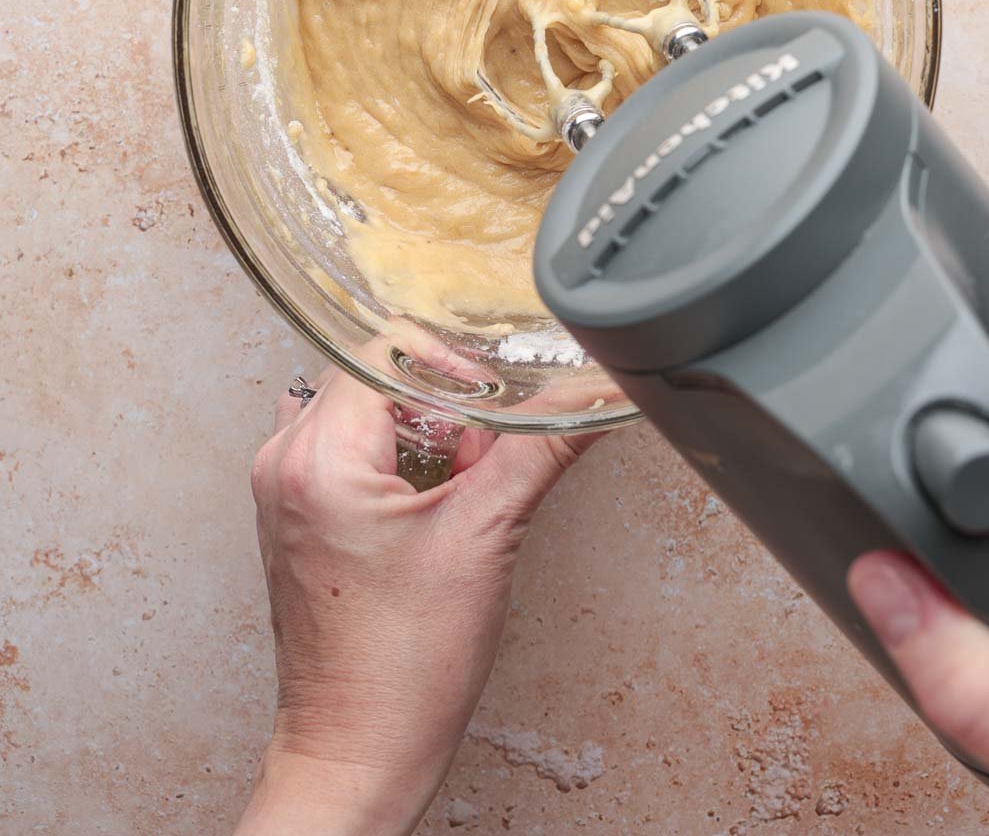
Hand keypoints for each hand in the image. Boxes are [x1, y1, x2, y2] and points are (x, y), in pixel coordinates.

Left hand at [236, 361, 598, 835]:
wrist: (358, 753)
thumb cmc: (402, 672)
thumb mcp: (489, 536)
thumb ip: (543, 446)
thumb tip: (593, 396)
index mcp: (318, 456)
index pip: (388, 347)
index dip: (453, 365)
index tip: (493, 403)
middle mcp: (285, 462)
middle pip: (378, 374)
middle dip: (443, 405)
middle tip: (480, 459)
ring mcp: (283, 489)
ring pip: (366, 410)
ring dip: (423, 431)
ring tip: (457, 490)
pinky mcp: (296, 515)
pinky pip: (350, 449)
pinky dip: (398, 459)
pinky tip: (433, 507)